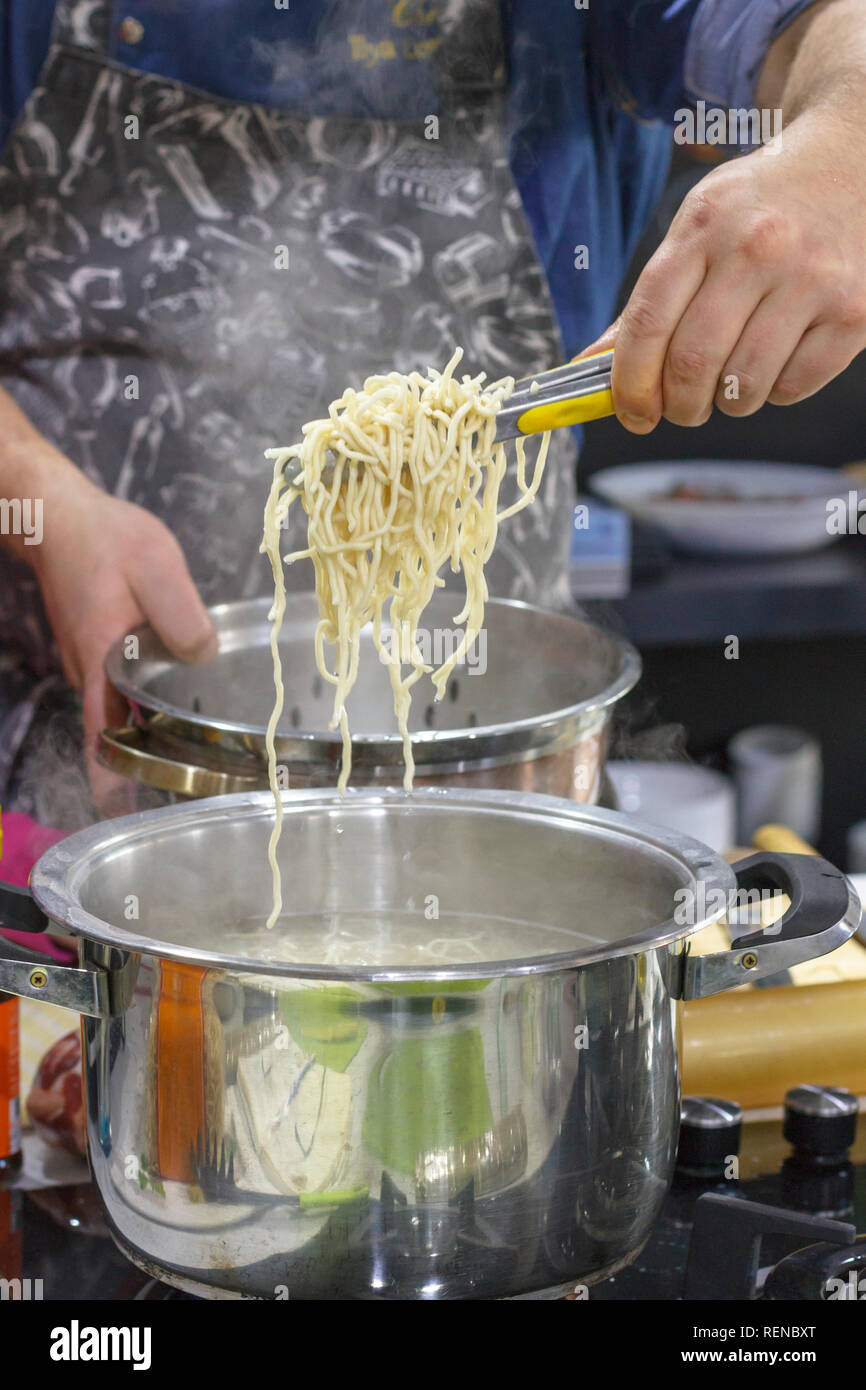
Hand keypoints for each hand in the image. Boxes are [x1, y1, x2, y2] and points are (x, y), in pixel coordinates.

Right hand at [30, 459, 217, 810]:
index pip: (102, 733)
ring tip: (196, 745)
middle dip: (144, 759)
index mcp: (100, 660)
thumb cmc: (104, 537)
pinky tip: (178, 694)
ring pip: (120, 705)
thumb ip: (183, 615)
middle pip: (116, 727)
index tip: (125, 814)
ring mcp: (88, 660)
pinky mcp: (95, 646)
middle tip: (191, 783)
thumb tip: (204, 657)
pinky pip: (120, 684)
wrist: (56, 513)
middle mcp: (88, 670)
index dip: (113, 777)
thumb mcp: (157, 566)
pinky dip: (144, 697)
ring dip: (148, 726)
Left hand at [579, 107, 865, 431]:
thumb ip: (651, 299)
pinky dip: (776, 392)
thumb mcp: (699, 227)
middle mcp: (758, 247)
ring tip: (732, 383)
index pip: (647, 321)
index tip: (631, 413)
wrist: (853, 159)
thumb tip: (590, 370)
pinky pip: (794, 386)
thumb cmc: (761, 206)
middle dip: (678, 405)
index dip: (630, 383)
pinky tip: (778, 361)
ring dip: (727, 402)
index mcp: (705, 223)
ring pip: (743, 385)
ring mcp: (811, 278)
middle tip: (683, 409)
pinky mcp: (853, 309)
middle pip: (692, 362)